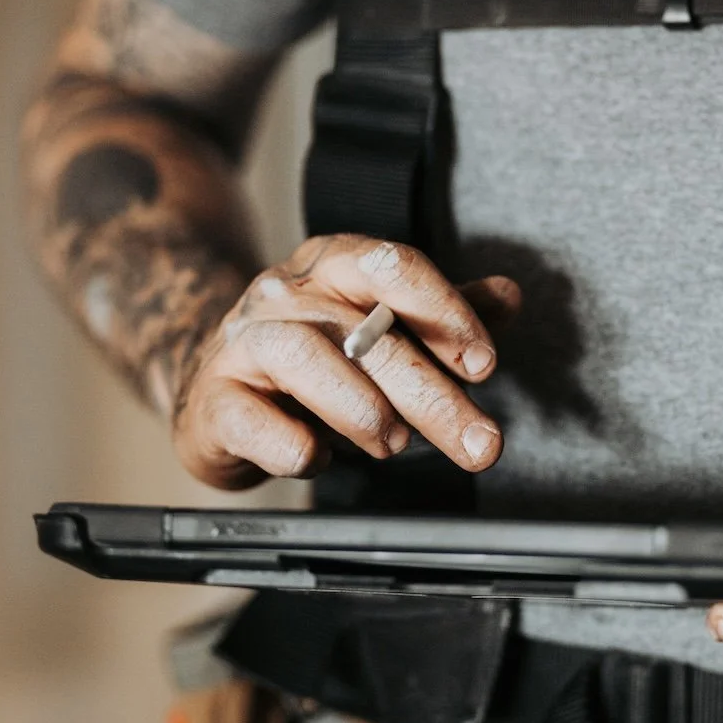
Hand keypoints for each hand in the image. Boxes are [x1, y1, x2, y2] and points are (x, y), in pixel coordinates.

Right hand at [172, 235, 520, 489]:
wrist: (217, 387)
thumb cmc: (317, 360)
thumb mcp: (383, 330)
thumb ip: (444, 315)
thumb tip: (508, 295)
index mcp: (334, 265)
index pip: (391, 268)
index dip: (443, 311)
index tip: (484, 363)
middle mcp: (285, 294)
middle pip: (364, 330)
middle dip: (430, 391)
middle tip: (478, 442)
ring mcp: (242, 344)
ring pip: (302, 358)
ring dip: (360, 407)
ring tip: (394, 442)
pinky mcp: (213, 402)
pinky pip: (248, 418)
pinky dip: (289, 442)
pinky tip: (316, 458)